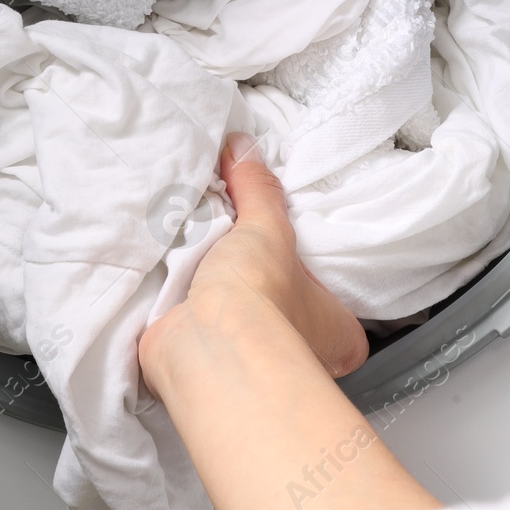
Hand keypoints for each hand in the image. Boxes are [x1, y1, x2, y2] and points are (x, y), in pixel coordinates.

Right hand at [137, 134, 435, 509]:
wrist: (208, 343)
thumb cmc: (263, 297)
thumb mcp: (268, 227)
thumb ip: (257, 189)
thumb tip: (243, 145)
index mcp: (339, 335)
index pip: (335, 304)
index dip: (311, 277)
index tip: (285, 253)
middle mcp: (302, 356)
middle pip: (283, 309)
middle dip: (259, 281)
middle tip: (238, 247)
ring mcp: (253, 365)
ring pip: (241, 320)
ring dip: (220, 292)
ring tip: (200, 252)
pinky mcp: (208, 365)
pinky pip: (200, 327)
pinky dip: (185, 305)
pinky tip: (170, 275)